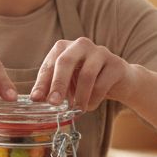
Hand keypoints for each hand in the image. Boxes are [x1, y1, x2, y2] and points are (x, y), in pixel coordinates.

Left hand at [30, 37, 144, 111]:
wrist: (120, 82)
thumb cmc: (88, 82)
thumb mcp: (68, 84)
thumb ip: (52, 88)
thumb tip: (36, 98)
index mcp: (64, 48)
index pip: (49, 64)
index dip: (42, 82)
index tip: (36, 99)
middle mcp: (81, 45)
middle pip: (66, 61)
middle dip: (58, 84)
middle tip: (54, 103)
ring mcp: (100, 52)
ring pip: (86, 74)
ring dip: (79, 96)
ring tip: (77, 110)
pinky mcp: (116, 64)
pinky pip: (102, 84)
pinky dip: (94, 99)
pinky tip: (90, 106)